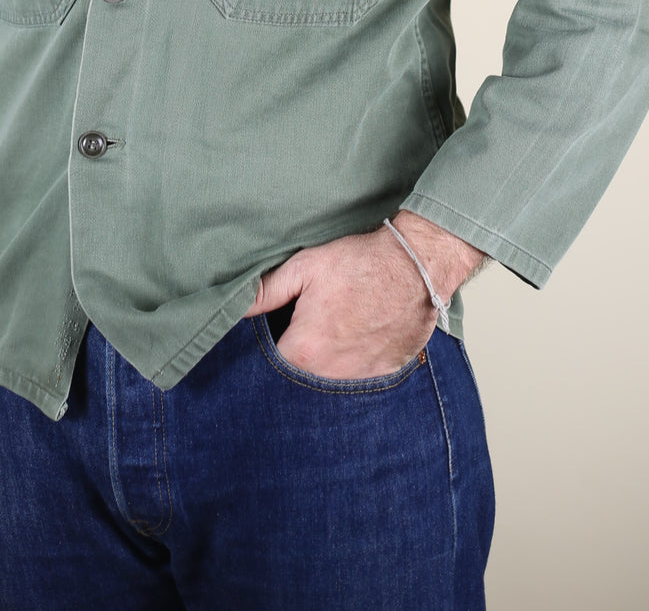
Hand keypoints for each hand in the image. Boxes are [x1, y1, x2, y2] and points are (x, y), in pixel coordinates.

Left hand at [246, 212, 485, 378]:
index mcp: (304, 351)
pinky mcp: (384, 375)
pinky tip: (353, 344)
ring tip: (329, 338)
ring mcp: (360, 379)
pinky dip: (351, 368)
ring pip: (328, 385)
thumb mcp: (305, 266)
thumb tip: (232, 306)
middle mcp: (331, 376)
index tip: (269, 342)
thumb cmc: (359, 263)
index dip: (263, 356)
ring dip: (323, 369)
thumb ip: (266, 291)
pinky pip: (358, 382)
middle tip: (301, 337)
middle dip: (292, 368)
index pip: (267, 372)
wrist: (416, 265)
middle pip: (298, 384)